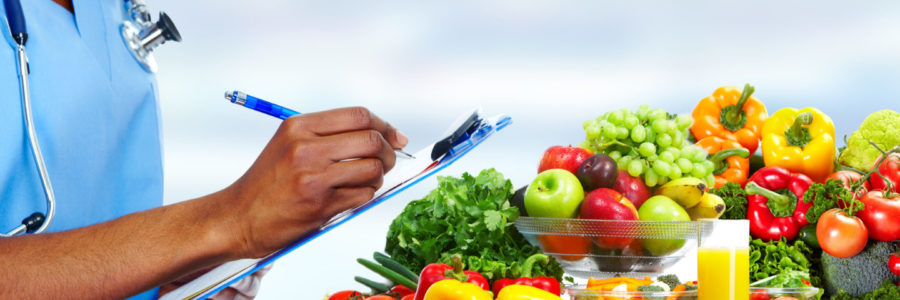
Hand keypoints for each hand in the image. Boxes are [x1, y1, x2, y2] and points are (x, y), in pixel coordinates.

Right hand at [220, 107, 407, 257]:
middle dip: (388, 152)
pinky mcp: (320, 205)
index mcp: (298, 126)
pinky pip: (363, 195)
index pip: (359, 115)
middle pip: (372, 140)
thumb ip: (330, 135)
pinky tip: (350, 197)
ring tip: (365, 181)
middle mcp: (305, 148)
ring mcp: (313, 177)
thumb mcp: (290, 144)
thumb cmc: (269, 182)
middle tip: (386, 162)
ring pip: (373, 169)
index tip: (396, 137)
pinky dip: (365, 196)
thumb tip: (387, 135)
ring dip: (378, 177)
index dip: (385, 126)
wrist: (237, 218)